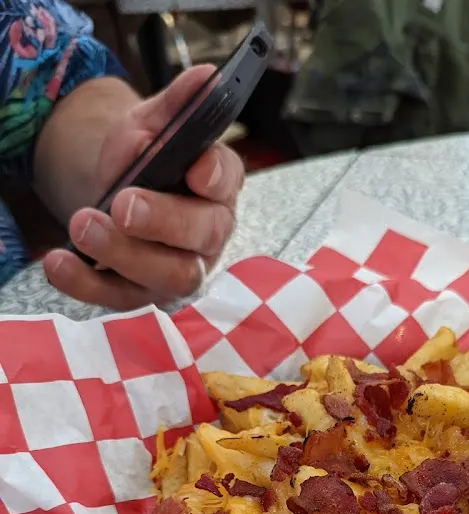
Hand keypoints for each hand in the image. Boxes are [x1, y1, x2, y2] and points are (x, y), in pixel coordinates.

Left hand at [44, 66, 244, 309]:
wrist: (111, 188)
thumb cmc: (143, 159)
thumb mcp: (152, 123)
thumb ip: (178, 105)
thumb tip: (206, 78)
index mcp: (217, 186)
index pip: (228, 182)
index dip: (215, 178)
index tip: (195, 170)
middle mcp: (207, 234)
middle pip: (202, 236)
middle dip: (164, 221)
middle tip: (124, 203)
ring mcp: (178, 269)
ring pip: (168, 276)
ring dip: (123, 253)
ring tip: (81, 224)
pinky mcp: (142, 292)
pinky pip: (120, 298)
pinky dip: (86, 284)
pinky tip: (57, 261)